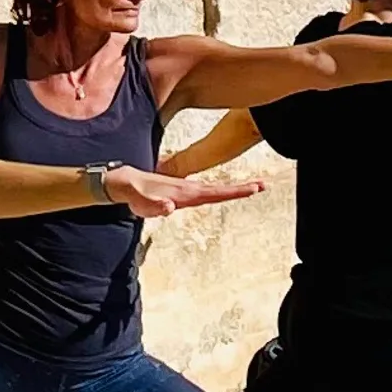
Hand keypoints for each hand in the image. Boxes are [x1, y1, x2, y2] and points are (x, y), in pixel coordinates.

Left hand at [125, 166, 260, 214]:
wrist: (128, 184)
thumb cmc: (136, 196)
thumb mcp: (143, 205)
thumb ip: (156, 206)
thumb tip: (169, 207)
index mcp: (186, 193)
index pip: (215, 193)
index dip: (235, 191)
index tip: (254, 188)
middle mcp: (190, 190)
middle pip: (221, 189)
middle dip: (242, 188)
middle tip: (263, 185)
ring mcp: (188, 191)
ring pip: (216, 190)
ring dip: (235, 189)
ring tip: (253, 187)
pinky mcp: (184, 194)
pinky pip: (207, 192)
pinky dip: (221, 192)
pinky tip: (229, 192)